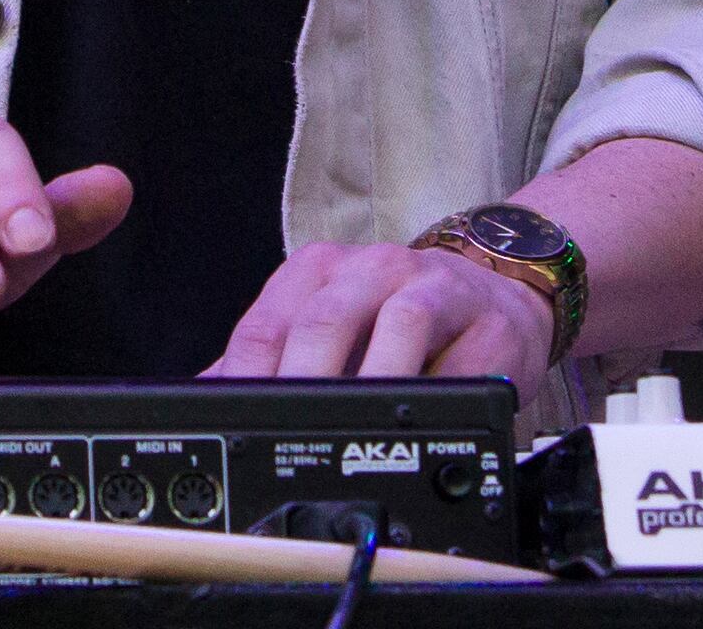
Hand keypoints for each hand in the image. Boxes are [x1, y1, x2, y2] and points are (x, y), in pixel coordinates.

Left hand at [204, 241, 557, 396]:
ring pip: (398, 325)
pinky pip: (462, 356)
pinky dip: (440, 390)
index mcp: (321, 272)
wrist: (497, 293)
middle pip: (326, 320)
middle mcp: (373, 269)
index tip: (231, 422)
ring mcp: (433, 288)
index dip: (245, 378)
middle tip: (287, 433)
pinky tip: (424, 419)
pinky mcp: (487, 320)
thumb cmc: (399, 315)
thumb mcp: (329, 327)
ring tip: (357, 428)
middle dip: (301, 380)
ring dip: (374, 379)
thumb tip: (206, 395)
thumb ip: (270, 361)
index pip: (268, 322)